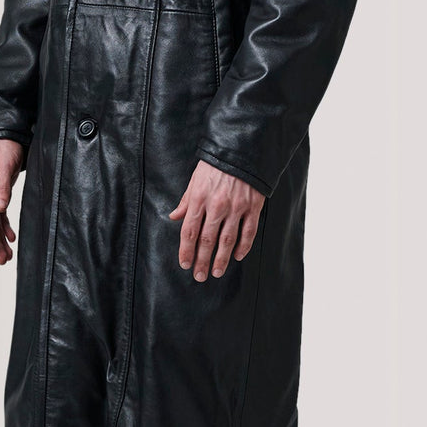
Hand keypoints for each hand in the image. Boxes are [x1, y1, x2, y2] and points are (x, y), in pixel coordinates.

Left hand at [168, 160, 264, 280]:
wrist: (242, 150)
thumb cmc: (216, 164)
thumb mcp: (196, 178)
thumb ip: (186, 200)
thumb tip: (174, 217)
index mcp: (199, 198)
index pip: (189, 231)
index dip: (186, 250)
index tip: (185, 264)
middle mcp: (216, 205)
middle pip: (207, 240)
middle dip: (202, 261)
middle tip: (199, 276)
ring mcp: (236, 208)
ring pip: (227, 241)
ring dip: (221, 259)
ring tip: (216, 272)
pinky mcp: (253, 207)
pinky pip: (248, 232)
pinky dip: (243, 247)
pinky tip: (237, 257)